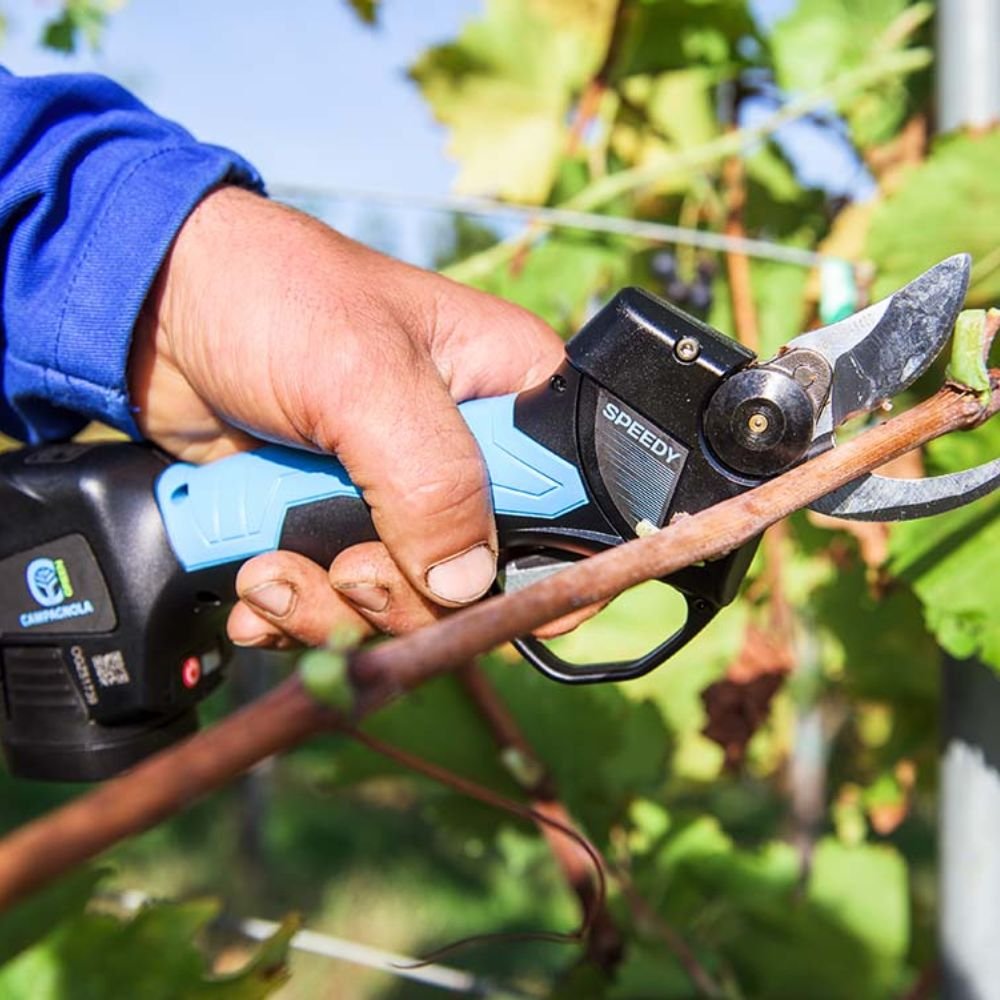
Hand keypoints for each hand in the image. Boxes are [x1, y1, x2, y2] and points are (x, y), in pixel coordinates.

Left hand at [130, 186, 564, 646]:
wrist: (160, 310)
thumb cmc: (271, 296)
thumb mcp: (364, 375)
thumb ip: (432, 479)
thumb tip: (464, 583)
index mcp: (512, 397)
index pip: (576, 508)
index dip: (541, 566)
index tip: (477, 596)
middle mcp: (468, 457)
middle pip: (482, 580)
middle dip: (406, 597)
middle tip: (347, 566)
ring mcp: (399, 497)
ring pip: (405, 605)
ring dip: (334, 611)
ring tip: (274, 574)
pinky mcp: (338, 525)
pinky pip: (340, 606)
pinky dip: (296, 613)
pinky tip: (257, 587)